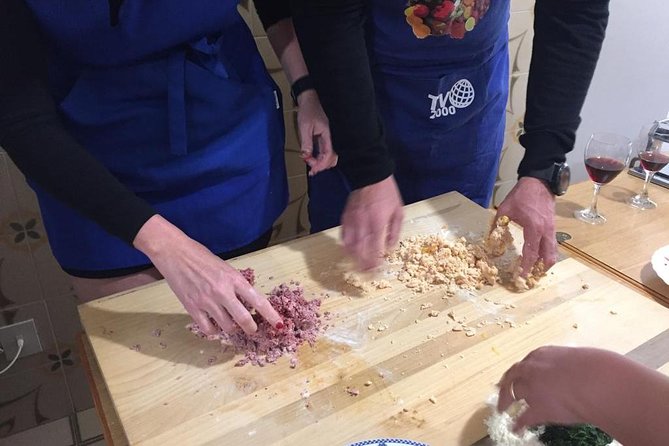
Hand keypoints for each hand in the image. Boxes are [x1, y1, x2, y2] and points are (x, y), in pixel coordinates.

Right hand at [133, 215, 282, 335]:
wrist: (175, 253)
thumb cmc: (201, 257)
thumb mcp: (226, 268)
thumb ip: (236, 285)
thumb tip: (247, 302)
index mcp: (234, 279)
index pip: (258, 300)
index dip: (270, 315)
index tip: (279, 325)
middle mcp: (223, 292)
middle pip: (244, 320)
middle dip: (251, 328)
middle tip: (252, 329)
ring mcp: (207, 301)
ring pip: (227, 327)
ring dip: (232, 328)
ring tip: (230, 323)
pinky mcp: (192, 308)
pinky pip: (208, 329)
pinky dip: (214, 330)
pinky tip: (214, 324)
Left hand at [296, 90, 336, 175]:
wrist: (309, 99)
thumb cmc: (308, 110)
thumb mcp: (305, 127)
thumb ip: (306, 142)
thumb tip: (306, 156)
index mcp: (328, 134)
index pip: (329, 154)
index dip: (321, 164)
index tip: (313, 169)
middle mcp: (331, 137)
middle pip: (332, 158)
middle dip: (322, 165)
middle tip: (311, 170)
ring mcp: (328, 137)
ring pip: (330, 155)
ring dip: (321, 162)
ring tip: (311, 166)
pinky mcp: (324, 137)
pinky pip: (325, 151)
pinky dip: (320, 157)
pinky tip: (312, 159)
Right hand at [341, 175, 403, 269]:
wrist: (370, 175)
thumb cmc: (387, 193)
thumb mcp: (398, 211)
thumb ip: (394, 231)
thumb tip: (390, 248)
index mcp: (377, 223)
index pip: (374, 249)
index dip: (374, 263)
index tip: (376, 272)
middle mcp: (363, 225)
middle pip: (360, 251)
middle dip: (362, 265)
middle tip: (366, 275)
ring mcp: (352, 221)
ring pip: (349, 246)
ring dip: (353, 259)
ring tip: (357, 268)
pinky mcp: (345, 218)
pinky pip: (343, 236)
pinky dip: (345, 247)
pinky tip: (349, 252)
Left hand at [495, 177, 556, 275]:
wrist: (539, 182)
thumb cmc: (522, 195)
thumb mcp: (504, 209)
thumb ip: (497, 226)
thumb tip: (490, 240)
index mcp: (534, 228)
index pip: (531, 253)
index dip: (526, 267)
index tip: (521, 277)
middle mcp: (546, 231)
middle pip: (547, 257)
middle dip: (539, 269)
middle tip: (530, 277)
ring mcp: (552, 230)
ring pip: (553, 252)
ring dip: (545, 263)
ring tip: (535, 270)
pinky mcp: (553, 227)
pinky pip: (552, 245)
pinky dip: (547, 254)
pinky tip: (538, 256)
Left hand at [497, 346, 600, 430]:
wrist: (595, 383)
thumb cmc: (594, 368)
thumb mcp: (576, 358)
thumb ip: (566, 366)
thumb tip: (573, 373)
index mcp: (540, 355)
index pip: (524, 364)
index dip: (519, 372)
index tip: (514, 376)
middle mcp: (531, 370)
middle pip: (512, 378)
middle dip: (506, 386)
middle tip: (501, 391)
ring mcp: (531, 389)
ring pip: (513, 394)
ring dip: (507, 403)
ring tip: (503, 410)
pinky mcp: (537, 409)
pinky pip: (523, 419)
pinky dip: (518, 425)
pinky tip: (516, 430)